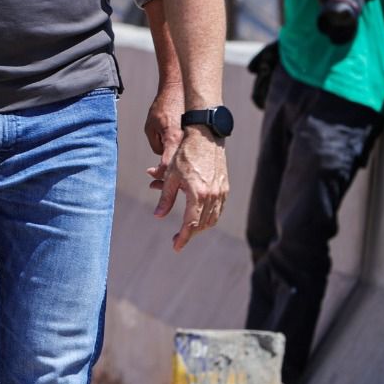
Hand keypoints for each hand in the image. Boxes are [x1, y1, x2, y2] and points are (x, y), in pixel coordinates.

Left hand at [144, 85, 185, 176]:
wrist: (179, 89)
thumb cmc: (164, 105)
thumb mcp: (150, 126)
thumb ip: (155, 145)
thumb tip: (162, 158)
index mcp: (173, 139)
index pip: (167, 166)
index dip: (159, 174)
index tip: (152, 173)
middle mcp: (186, 141)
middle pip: (179, 168)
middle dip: (168, 175)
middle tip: (156, 177)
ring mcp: (194, 139)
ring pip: (187, 162)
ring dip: (177, 167)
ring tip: (168, 164)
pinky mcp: (199, 137)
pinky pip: (192, 153)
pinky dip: (185, 157)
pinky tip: (178, 153)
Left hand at [151, 126, 228, 250]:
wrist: (205, 137)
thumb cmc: (185, 154)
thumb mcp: (170, 176)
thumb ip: (165, 198)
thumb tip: (158, 215)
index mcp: (197, 194)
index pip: (191, 224)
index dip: (183, 238)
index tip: (176, 247)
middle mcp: (212, 196)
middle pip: (202, 225)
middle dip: (190, 234)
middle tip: (178, 239)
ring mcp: (221, 193)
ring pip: (212, 219)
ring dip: (200, 227)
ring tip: (188, 230)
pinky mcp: (225, 188)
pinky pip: (218, 210)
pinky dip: (210, 218)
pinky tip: (200, 217)